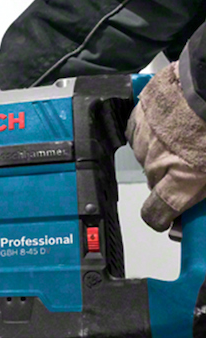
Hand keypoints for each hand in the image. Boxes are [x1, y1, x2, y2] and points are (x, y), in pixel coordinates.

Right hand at [127, 63, 205, 230]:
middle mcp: (156, 163)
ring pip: (147, 157)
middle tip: (190, 169)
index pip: (155, 213)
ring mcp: (143, 138)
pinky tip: (167, 126)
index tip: (166, 220)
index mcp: (181, 180)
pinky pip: (138, 133)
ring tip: (183, 140)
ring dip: (161, 154)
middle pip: (154, 183)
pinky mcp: (138, 116)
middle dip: (169, 180)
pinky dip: (150, 134)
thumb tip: (201, 187)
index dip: (159, 220)